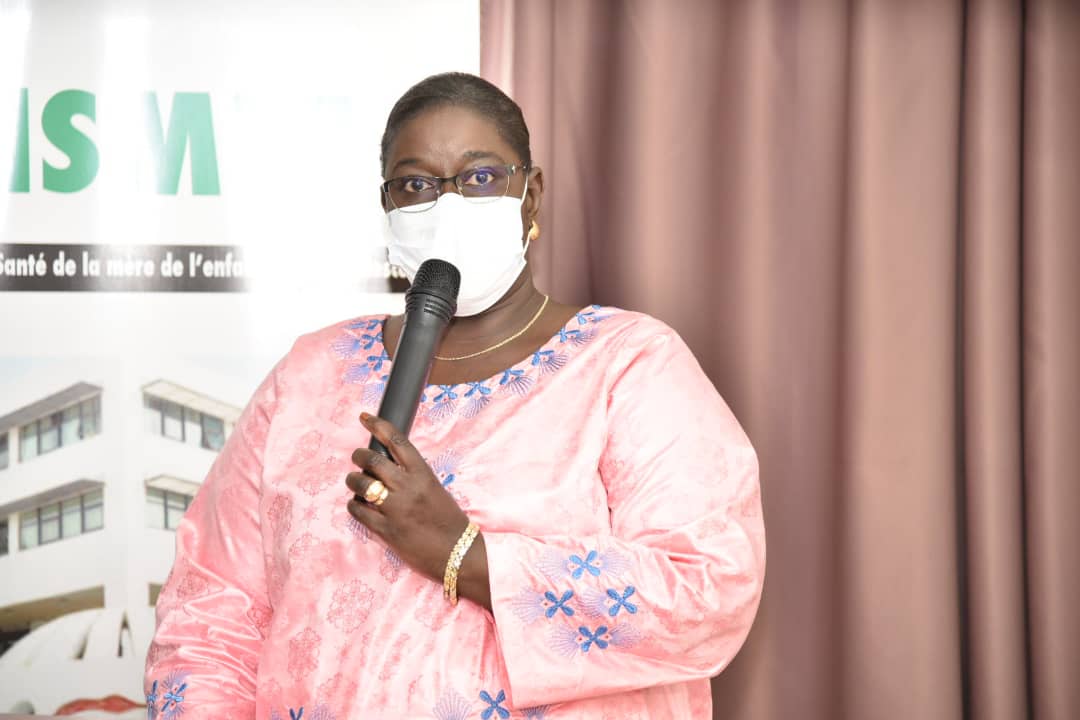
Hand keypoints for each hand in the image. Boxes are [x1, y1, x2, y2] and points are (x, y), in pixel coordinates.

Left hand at [345, 413, 471, 583]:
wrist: (459, 555)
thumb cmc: (450, 522)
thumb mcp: (436, 490)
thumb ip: (413, 477)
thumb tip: (388, 467)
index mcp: (424, 474)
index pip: (397, 441)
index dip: (378, 425)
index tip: (365, 417)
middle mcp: (408, 488)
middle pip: (372, 459)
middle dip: (359, 456)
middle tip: (358, 458)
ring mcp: (395, 509)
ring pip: (361, 483)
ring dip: (353, 480)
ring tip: (356, 482)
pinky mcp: (386, 530)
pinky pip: (358, 511)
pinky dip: (354, 505)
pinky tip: (358, 505)